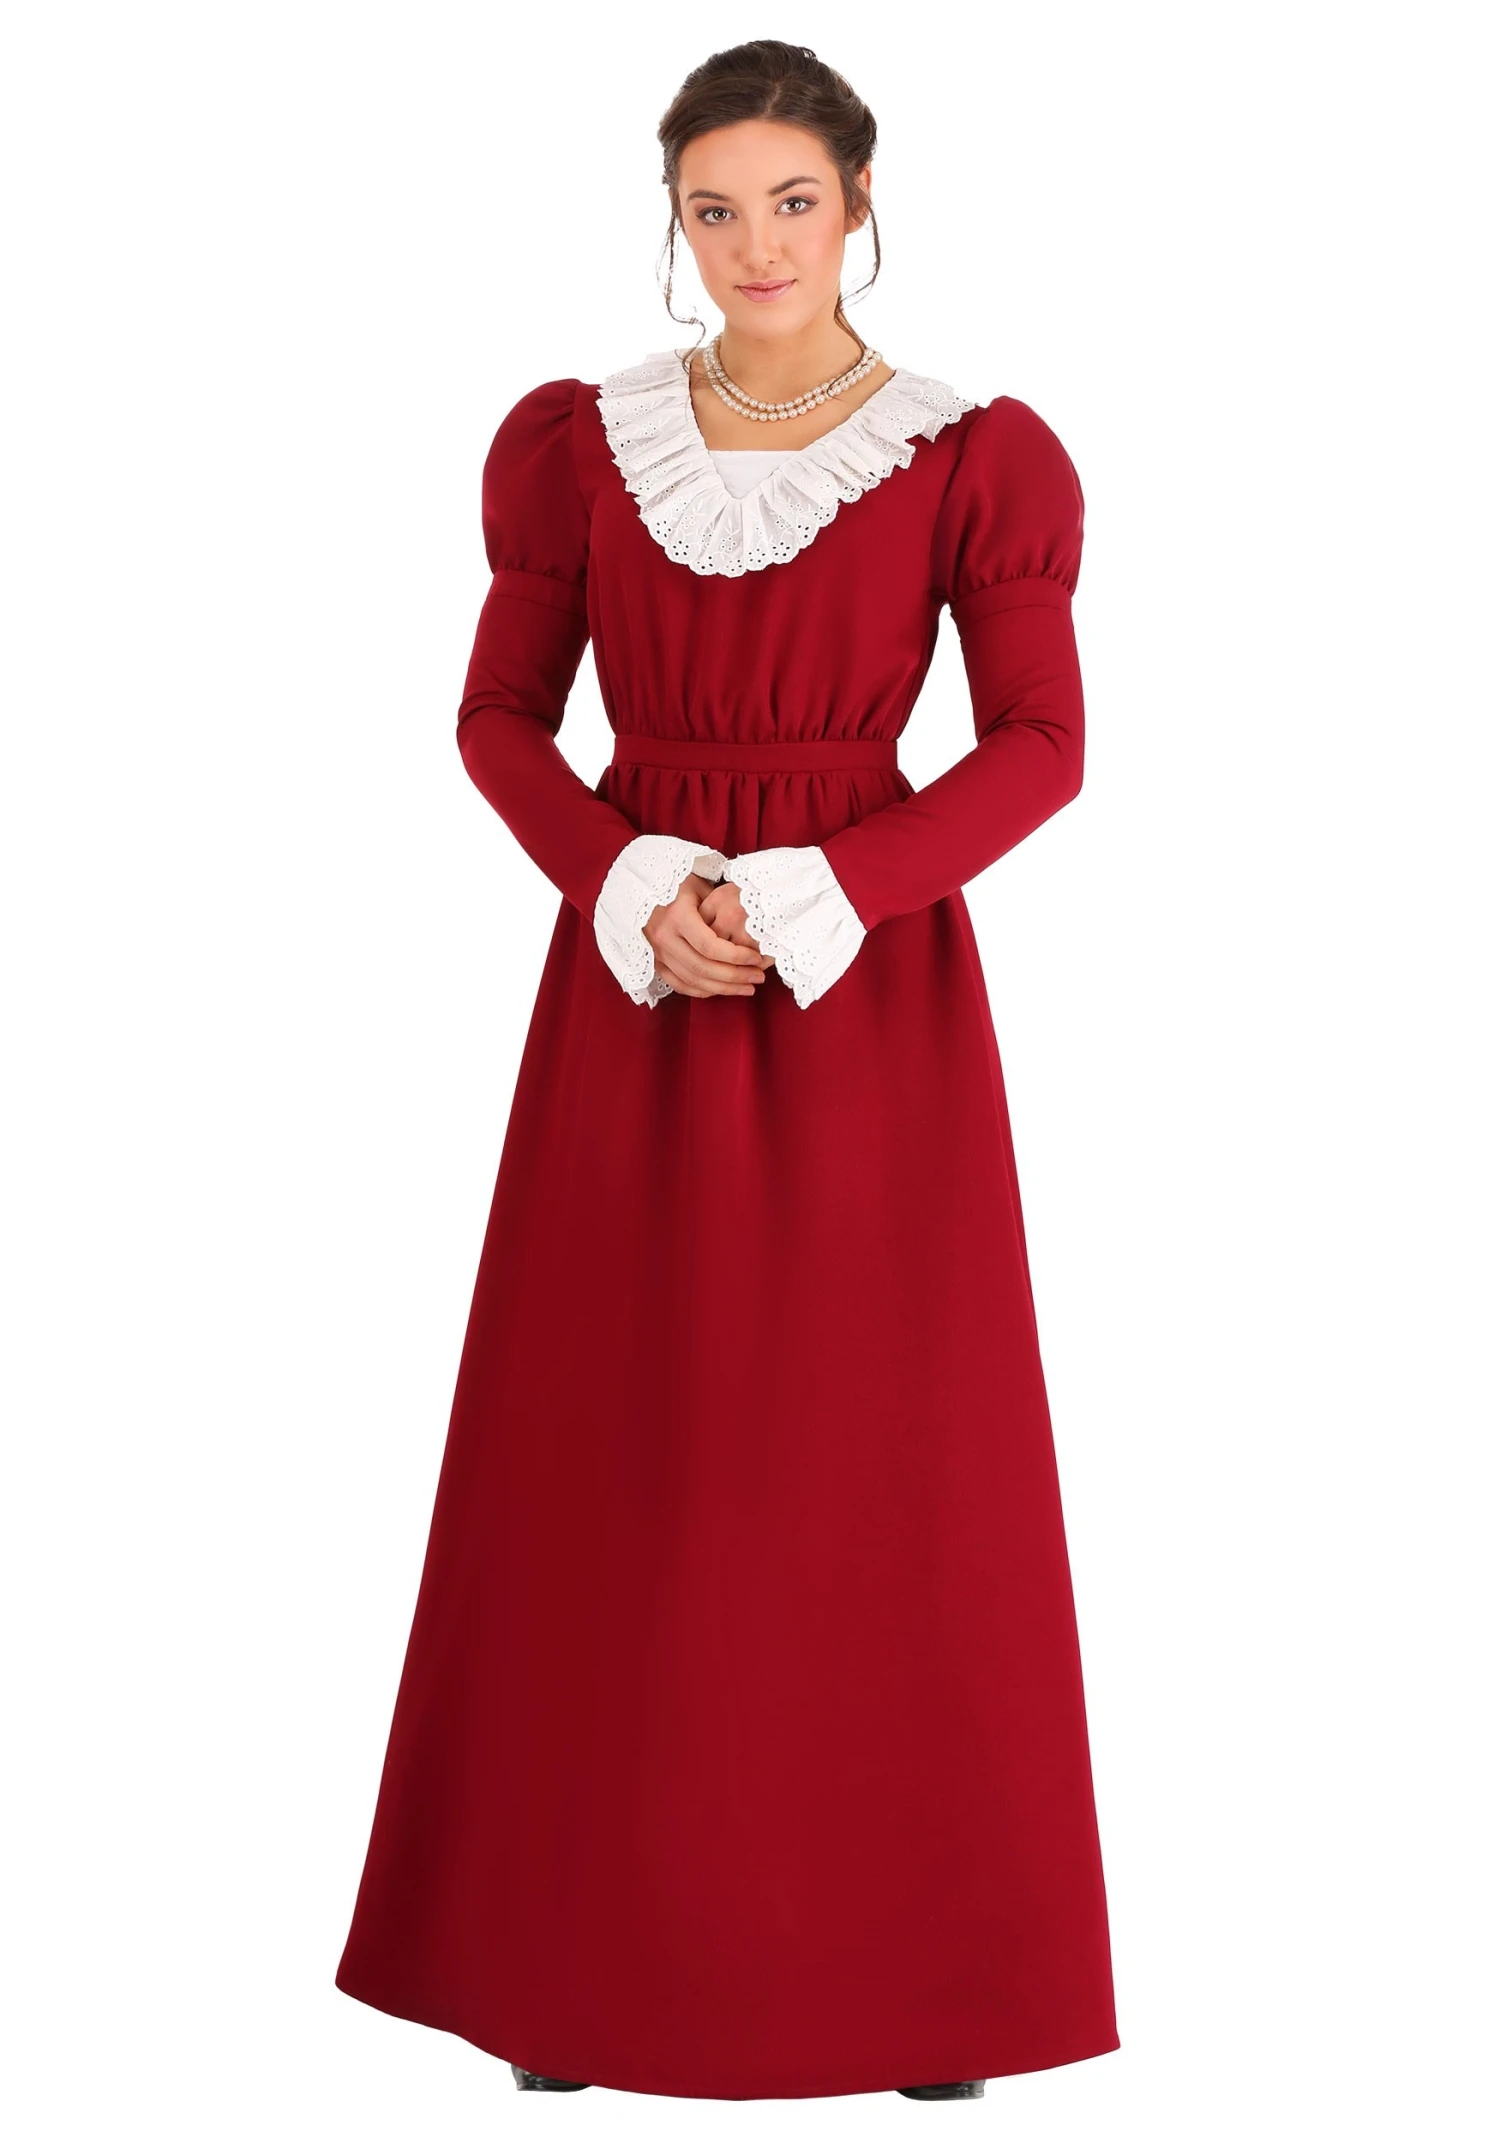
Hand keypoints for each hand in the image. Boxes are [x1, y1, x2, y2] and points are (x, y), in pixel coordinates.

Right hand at [644, 872, 773, 998]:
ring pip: (693, 980)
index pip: (710, 946)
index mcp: (677, 916)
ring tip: (747, 987)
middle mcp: (664, 937)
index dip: (736, 957)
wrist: (640, 890)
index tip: (756, 958)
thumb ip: (719, 907)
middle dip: (734, 976)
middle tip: (758, 977)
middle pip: (703, 967)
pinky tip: (722, 990)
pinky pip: (679, 984)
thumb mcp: (699, 886)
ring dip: (723, 988)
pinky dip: (702, 991)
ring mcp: (657, 952)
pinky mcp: (655, 962)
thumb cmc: (676, 884)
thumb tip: (748, 926)